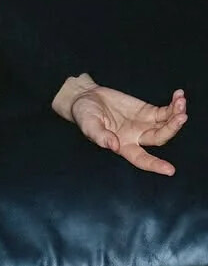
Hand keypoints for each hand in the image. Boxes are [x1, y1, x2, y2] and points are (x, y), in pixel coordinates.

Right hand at [66, 81, 187, 175]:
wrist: (86, 97)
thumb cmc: (84, 114)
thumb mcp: (87, 125)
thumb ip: (99, 135)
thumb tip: (113, 145)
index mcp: (123, 145)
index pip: (141, 159)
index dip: (155, 165)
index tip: (170, 170)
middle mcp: (137, 137)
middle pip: (160, 137)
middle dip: (172, 128)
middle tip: (181, 116)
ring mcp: (144, 124)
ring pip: (166, 124)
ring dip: (176, 114)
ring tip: (180, 102)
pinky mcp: (147, 111)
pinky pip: (166, 110)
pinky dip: (174, 104)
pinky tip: (178, 96)